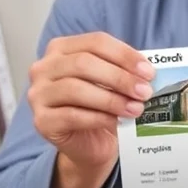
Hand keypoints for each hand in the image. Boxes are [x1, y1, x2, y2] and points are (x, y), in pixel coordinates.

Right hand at [27, 32, 155, 172]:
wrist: (87, 145)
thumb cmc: (98, 108)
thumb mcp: (111, 83)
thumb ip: (123, 72)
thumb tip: (145, 73)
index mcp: (61, 49)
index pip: (95, 42)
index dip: (124, 55)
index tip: (148, 71)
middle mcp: (44, 68)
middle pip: (83, 63)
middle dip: (119, 78)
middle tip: (145, 92)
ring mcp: (38, 94)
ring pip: (76, 89)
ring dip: (111, 99)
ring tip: (136, 108)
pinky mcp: (42, 121)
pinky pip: (72, 116)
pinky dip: (99, 118)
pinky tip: (117, 122)